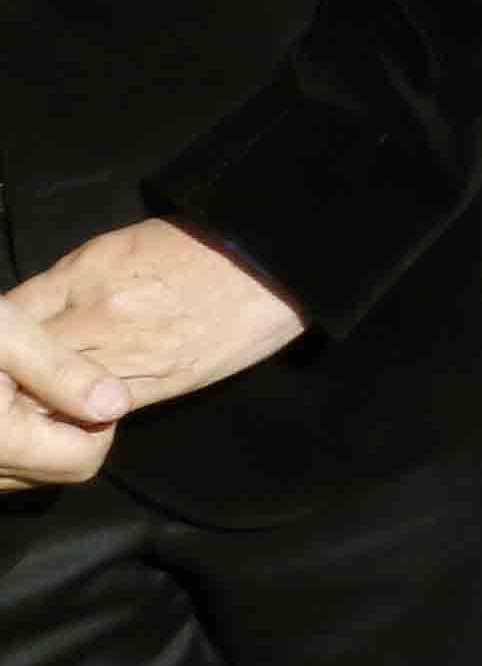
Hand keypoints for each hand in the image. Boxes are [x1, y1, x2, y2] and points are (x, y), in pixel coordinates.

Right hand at [0, 283, 127, 488]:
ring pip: (25, 474)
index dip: (96, 420)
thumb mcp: (6, 334)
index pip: (83, 460)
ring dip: (33, 436)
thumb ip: (63, 372)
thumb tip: (116, 404)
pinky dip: (6, 443)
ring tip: (9, 388)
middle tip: (35, 380)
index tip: (80, 382)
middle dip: (62, 427)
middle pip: (56, 470)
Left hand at [4, 219, 304, 420]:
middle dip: (7, 382)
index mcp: (80, 277)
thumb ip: (64, 285)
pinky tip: (73, 420)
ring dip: (34, 407)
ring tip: (30, 413)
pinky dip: (77, 419)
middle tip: (8, 392)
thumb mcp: (115, 248)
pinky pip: (97, 414)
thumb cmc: (197, 245)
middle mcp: (92, 318)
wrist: (271, 261)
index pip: (5, 321)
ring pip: (48, 398)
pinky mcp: (159, 385)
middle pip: (19, 368)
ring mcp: (124, 356)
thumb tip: (26, 317)